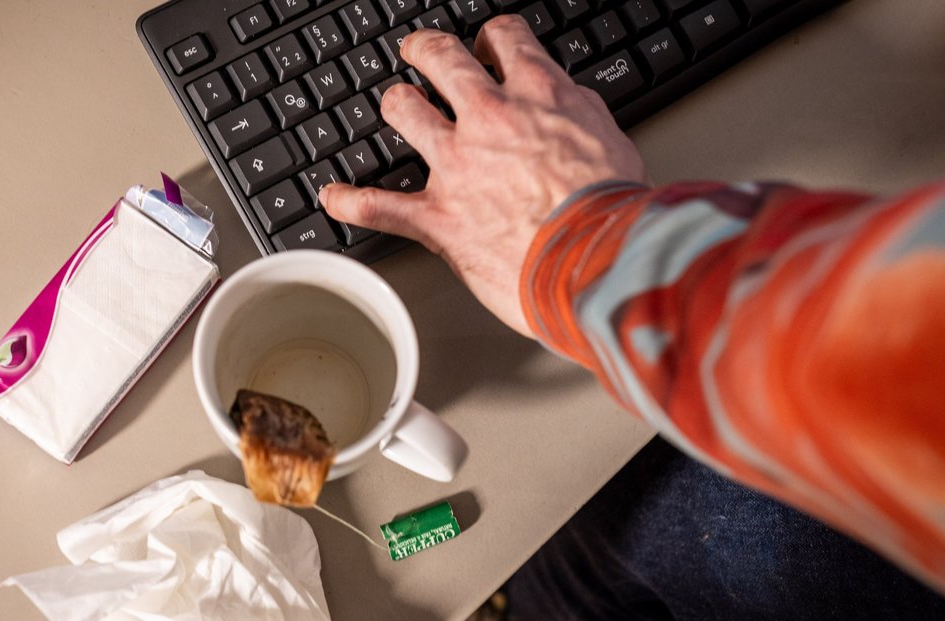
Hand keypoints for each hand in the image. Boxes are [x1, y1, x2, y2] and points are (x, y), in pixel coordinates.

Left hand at [319, 15, 646, 336]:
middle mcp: (488, 119)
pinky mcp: (436, 217)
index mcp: (536, 94)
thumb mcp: (611, 138)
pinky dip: (349, 201)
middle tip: (420, 54)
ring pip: (403, 110)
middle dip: (425, 51)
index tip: (488, 45)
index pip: (505, 40)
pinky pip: (377, 205)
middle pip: (440, 59)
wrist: (596, 258)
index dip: (492, 38)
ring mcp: (455, 165)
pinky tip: (334, 196)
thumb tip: (564, 104)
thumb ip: (577, 114)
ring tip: (394, 106)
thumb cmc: (610, 207)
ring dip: (396, 104)